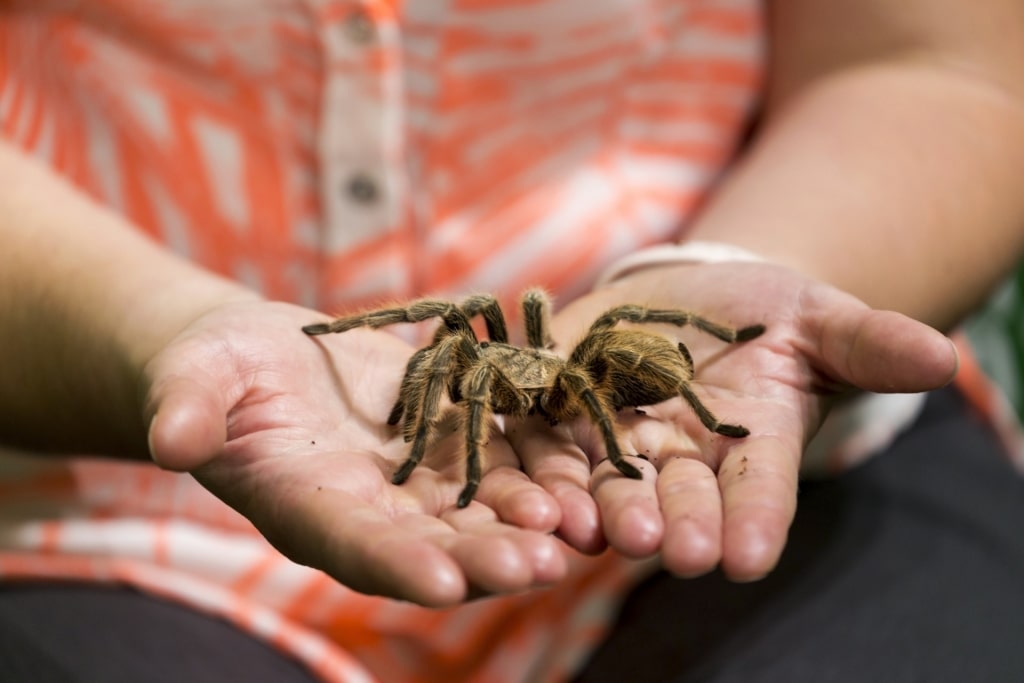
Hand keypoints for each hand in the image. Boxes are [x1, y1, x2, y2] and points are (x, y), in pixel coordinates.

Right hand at [142, 300, 565, 605]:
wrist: (262, 355)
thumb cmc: (215, 369)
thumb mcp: (193, 378)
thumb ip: (186, 409)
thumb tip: (171, 441)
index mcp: (305, 506)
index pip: (352, 547)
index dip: (397, 566)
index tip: (442, 585)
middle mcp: (369, 509)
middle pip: (432, 544)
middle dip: (486, 557)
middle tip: (541, 565)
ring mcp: (413, 480)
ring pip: (478, 511)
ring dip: (528, 522)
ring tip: (580, 527)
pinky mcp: (445, 439)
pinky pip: (499, 459)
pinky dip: (539, 469)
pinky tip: (582, 475)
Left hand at [509, 262, 957, 579]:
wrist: (693, 296)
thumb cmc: (770, 315)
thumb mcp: (821, 320)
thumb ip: (868, 344)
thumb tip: (942, 357)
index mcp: (749, 446)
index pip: (757, 491)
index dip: (753, 522)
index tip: (749, 557)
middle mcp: (682, 460)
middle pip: (677, 500)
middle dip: (676, 524)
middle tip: (676, 551)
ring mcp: (617, 440)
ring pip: (605, 485)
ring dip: (600, 510)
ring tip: (596, 531)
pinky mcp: (562, 409)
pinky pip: (545, 445)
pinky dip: (538, 468)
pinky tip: (531, 488)